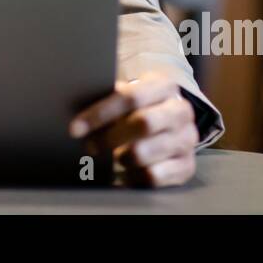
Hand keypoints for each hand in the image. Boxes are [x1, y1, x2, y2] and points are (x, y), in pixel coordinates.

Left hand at [69, 69, 199, 187]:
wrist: (171, 122)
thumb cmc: (140, 107)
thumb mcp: (128, 94)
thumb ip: (108, 98)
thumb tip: (76, 108)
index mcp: (164, 86)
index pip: (130, 97)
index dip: (100, 113)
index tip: (75, 128)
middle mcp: (180, 111)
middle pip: (142, 123)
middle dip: (109, 137)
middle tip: (89, 146)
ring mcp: (187, 139)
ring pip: (145, 152)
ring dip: (120, 157)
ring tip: (110, 157)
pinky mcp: (187, 166)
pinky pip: (153, 176)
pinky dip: (132, 177)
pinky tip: (124, 173)